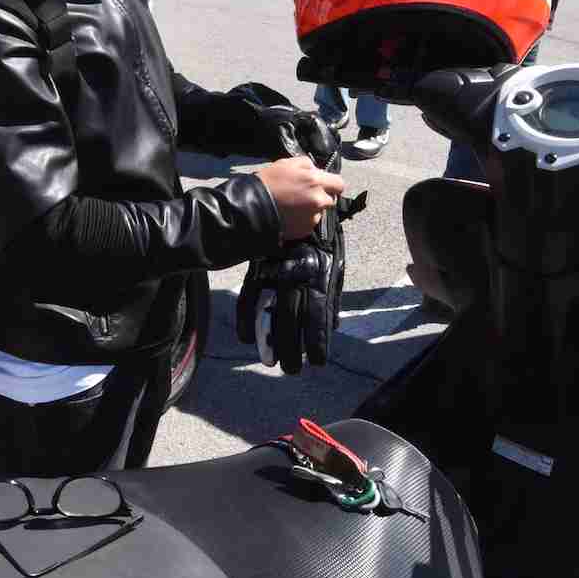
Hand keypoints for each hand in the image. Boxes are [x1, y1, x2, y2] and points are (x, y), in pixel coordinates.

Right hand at [236, 238, 342, 374]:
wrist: (298, 206)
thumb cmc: (321, 240)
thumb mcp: (333, 265)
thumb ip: (332, 296)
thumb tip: (334, 326)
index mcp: (318, 277)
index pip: (318, 316)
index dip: (316, 340)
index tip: (318, 362)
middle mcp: (295, 278)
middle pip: (291, 320)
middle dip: (291, 348)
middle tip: (291, 370)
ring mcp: (274, 274)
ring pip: (270, 311)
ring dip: (270, 340)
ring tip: (271, 363)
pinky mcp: (259, 269)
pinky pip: (248, 295)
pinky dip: (245, 317)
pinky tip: (245, 338)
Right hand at [256, 155, 346, 239]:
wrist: (252, 206)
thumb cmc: (268, 183)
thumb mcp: (286, 163)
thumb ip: (307, 164)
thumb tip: (317, 170)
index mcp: (315, 181)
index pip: (339, 183)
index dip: (332, 184)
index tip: (325, 185)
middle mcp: (318, 200)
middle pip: (330, 199)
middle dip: (321, 196)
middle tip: (305, 195)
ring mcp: (312, 216)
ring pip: (320, 212)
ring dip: (312, 209)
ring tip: (294, 206)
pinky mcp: (305, 229)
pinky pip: (310, 223)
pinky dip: (303, 220)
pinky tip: (290, 215)